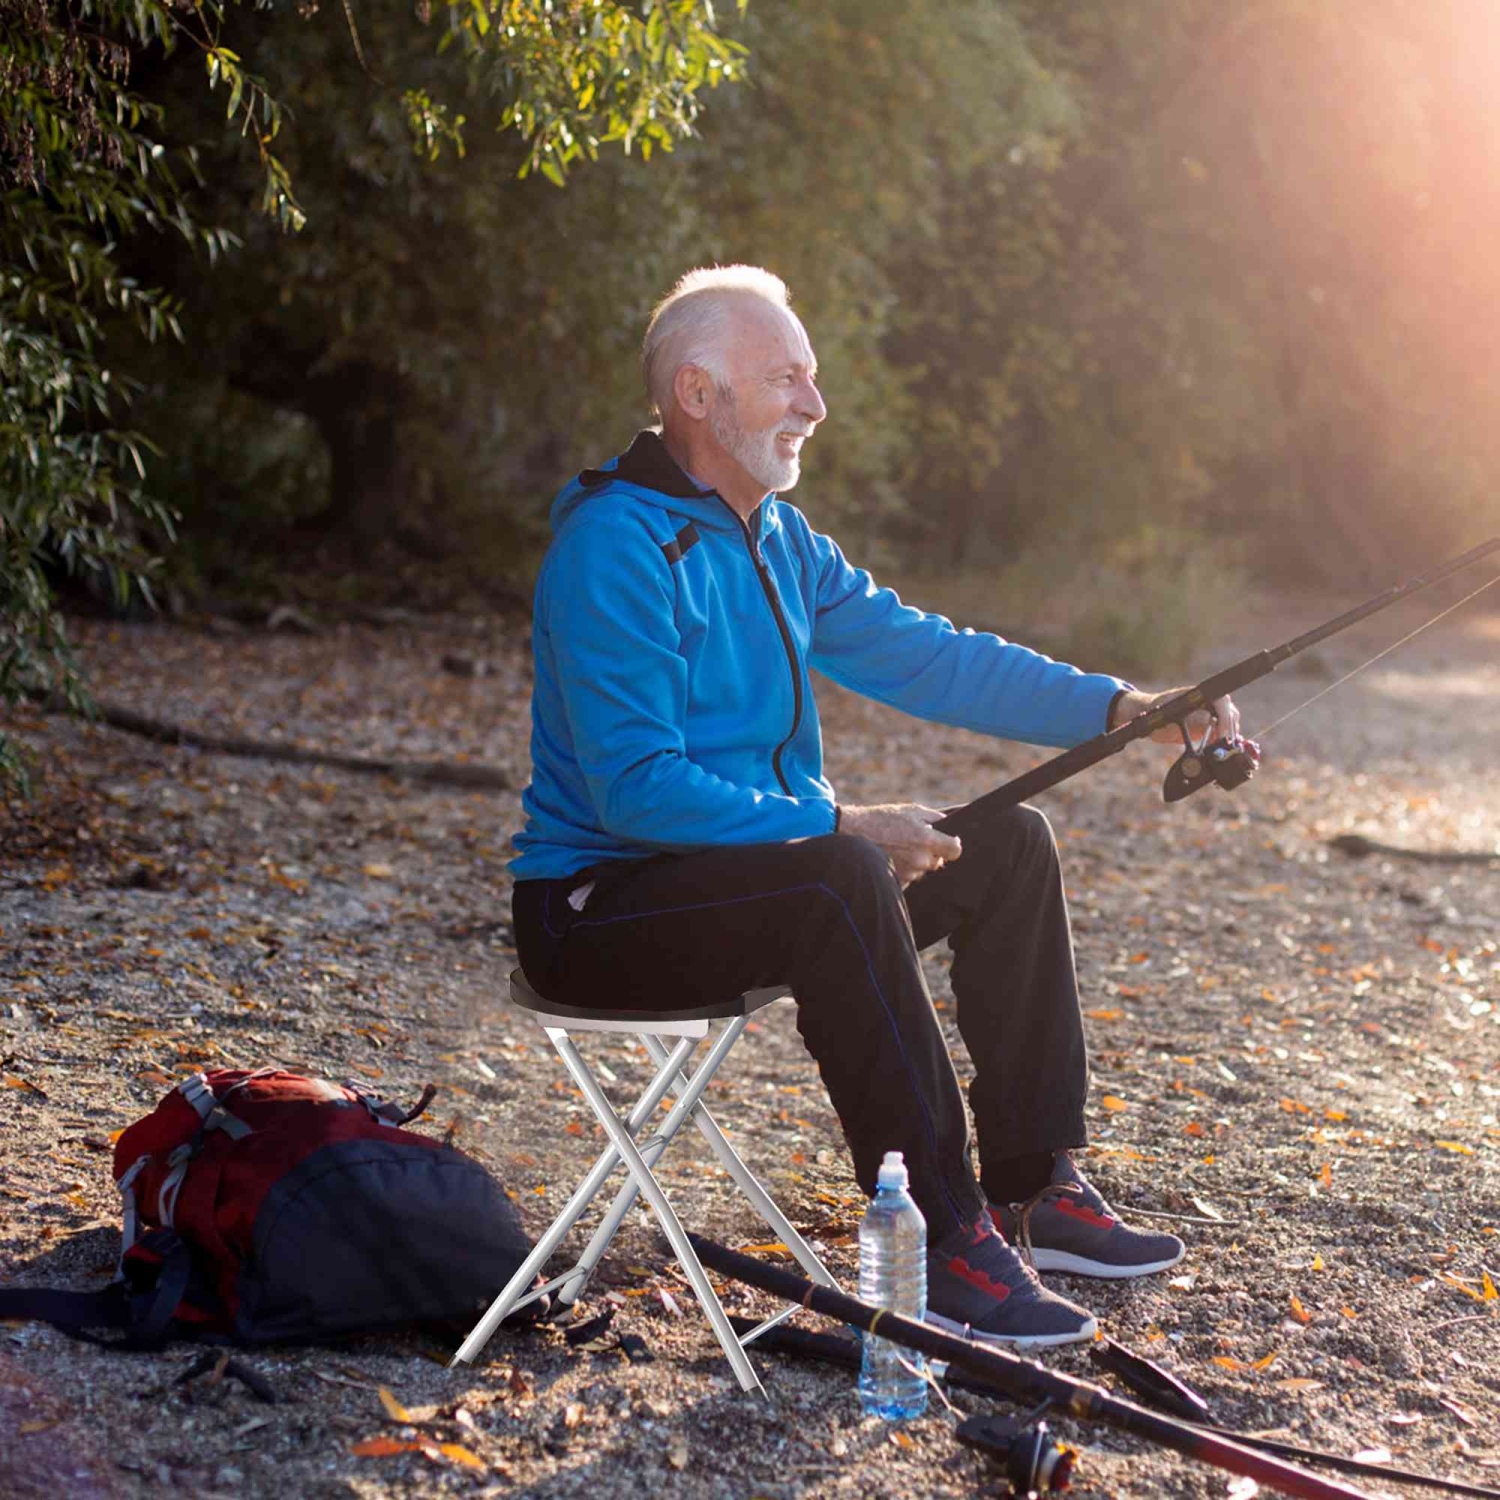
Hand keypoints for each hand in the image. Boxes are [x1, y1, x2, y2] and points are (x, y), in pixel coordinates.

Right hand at [838, 803, 961, 886]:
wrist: (854, 832)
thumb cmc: (883, 818)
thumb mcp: (911, 810)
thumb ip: (934, 818)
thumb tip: (949, 823)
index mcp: (928, 840)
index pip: (955, 851)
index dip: (953, 846)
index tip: (948, 842)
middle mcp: (921, 859)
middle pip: (938, 860)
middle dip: (932, 852)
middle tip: (915, 840)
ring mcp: (910, 872)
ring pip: (923, 868)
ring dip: (917, 860)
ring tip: (900, 846)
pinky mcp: (898, 880)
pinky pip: (910, 875)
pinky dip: (905, 868)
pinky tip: (893, 856)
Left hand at [1109, 687, 1241, 746]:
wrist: (1148, 720)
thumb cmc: (1156, 713)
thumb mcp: (1171, 716)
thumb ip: (1191, 718)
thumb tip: (1210, 719)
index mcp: (1199, 694)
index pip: (1222, 701)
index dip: (1226, 717)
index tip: (1222, 733)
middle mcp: (1208, 702)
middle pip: (1230, 714)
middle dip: (1229, 730)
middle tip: (1222, 746)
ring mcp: (1210, 714)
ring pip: (1229, 725)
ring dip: (1226, 738)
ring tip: (1217, 750)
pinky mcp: (1209, 727)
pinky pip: (1221, 735)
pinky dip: (1221, 744)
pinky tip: (1214, 751)